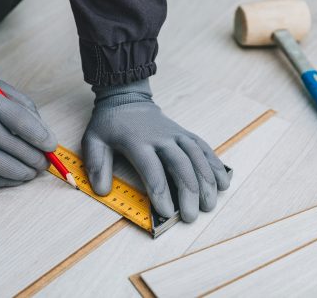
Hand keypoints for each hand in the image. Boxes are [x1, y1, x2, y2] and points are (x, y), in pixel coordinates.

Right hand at [0, 68, 56, 186]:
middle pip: (17, 148)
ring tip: (34, 171)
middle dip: (37, 158)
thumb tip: (44, 133)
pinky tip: (16, 178)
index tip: (52, 145)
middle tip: (46, 162)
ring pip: (3, 166)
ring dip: (25, 173)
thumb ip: (24, 105)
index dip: (42, 137)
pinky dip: (5, 181)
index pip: (23, 122)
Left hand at [81, 79, 230, 221]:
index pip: (152, 169)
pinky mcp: (186, 134)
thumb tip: (102, 190)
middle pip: (181, 165)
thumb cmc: (110, 125)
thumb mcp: (93, 141)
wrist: (127, 100)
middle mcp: (161, 138)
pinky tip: (223, 183)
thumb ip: (96, 165)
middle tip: (192, 215)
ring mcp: (176, 135)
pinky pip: (204, 149)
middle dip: (189, 192)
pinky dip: (215, 165)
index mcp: (138, 142)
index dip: (161, 192)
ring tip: (210, 204)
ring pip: (197, 157)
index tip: (167, 212)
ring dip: (207, 181)